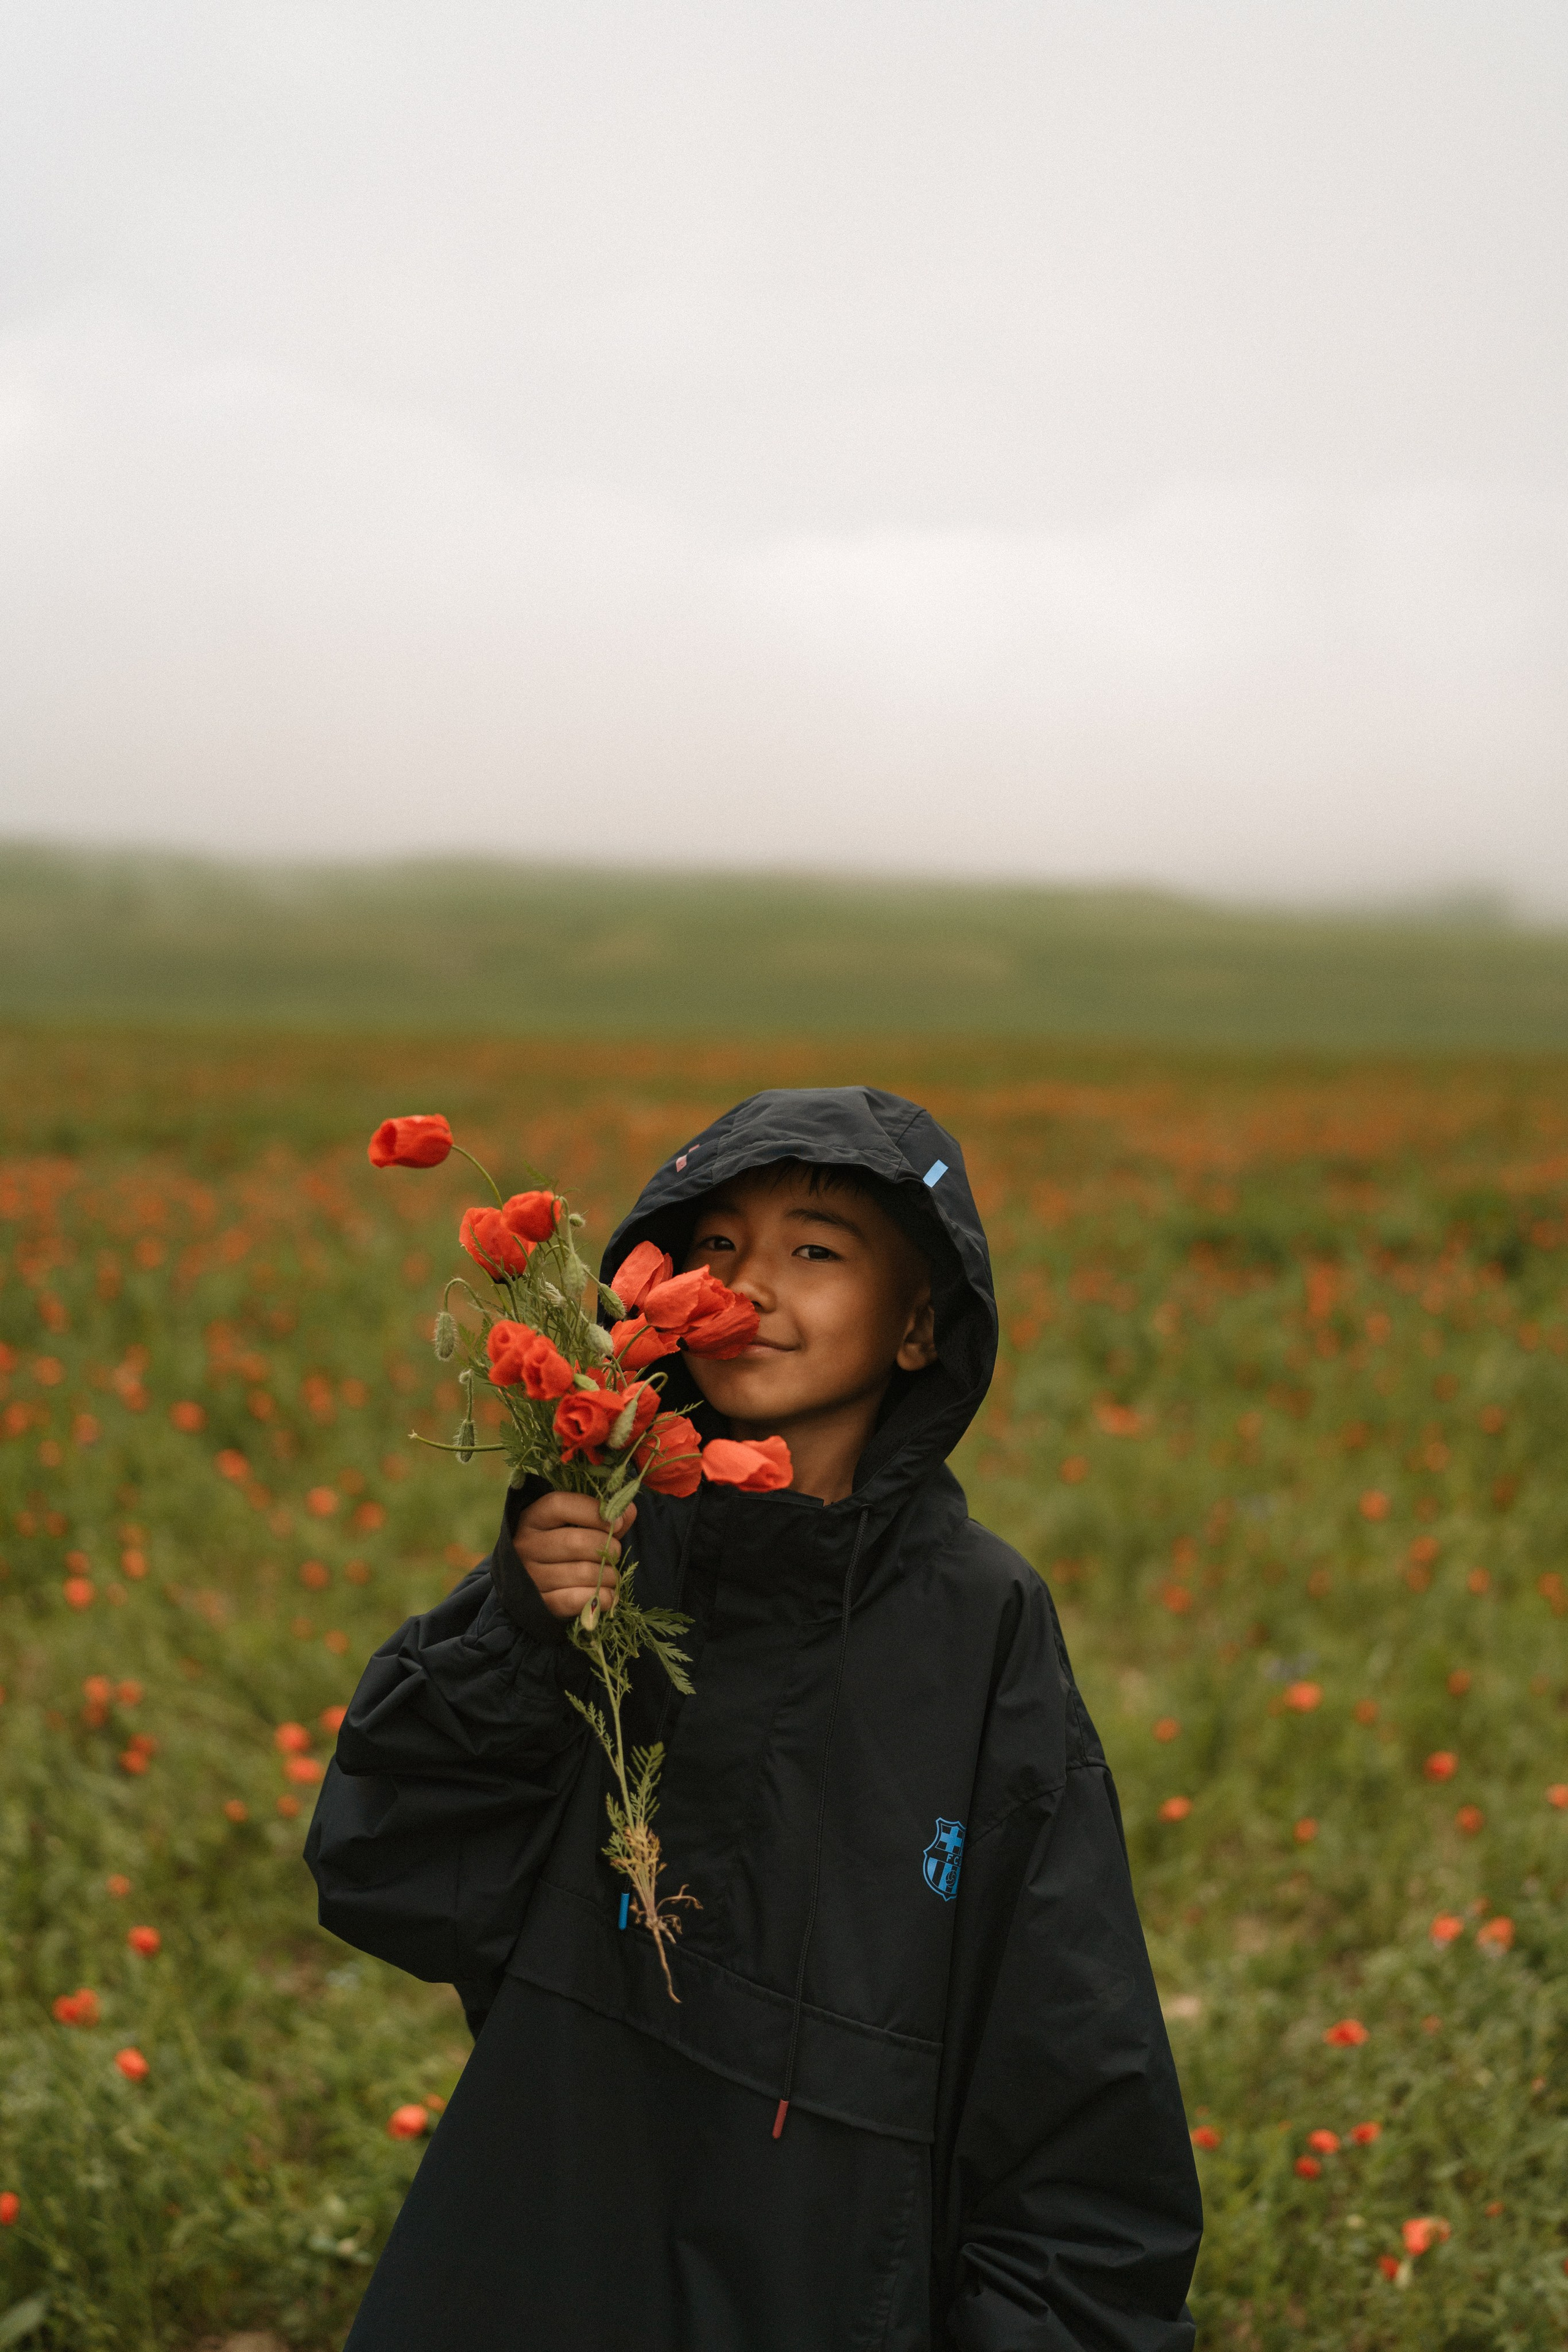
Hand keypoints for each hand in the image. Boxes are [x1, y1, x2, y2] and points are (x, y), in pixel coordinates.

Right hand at [513, 1491, 634, 1620]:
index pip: (560, 1505)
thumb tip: (628, 1510)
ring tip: (612, 1575)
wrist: (535, 1586)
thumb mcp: (574, 1525)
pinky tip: (609, 1594)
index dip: (593, 1511)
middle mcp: (525, 1546)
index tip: (617, 1523)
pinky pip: (577, 1600)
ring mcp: (531, 1576)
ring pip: (582, 1573)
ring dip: (609, 1575)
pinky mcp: (541, 1604)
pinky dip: (602, 1597)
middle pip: (576, 1542)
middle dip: (607, 1548)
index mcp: (533, 1518)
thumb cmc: (562, 1548)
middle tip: (615, 1553)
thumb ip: (603, 1517)